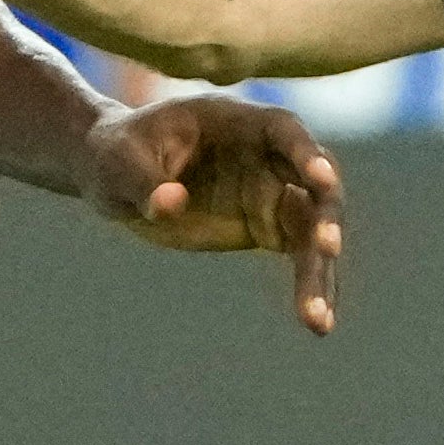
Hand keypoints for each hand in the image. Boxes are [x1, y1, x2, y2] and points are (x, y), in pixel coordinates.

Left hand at [84, 92, 346, 332]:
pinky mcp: (267, 228)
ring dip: (320, 271)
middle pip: (314, 185)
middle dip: (325, 216)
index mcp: (237, 122)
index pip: (284, 131)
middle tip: (327, 249)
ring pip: (313, 230)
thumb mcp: (119, 163)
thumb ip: (146, 181)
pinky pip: (300, 256)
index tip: (322, 180)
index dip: (307, 154)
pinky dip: (310, 287)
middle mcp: (267, 156)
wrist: (116, 175)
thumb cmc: (117, 154)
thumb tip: (172, 203)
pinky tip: (317, 322)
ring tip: (318, 320)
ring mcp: (271, 192)